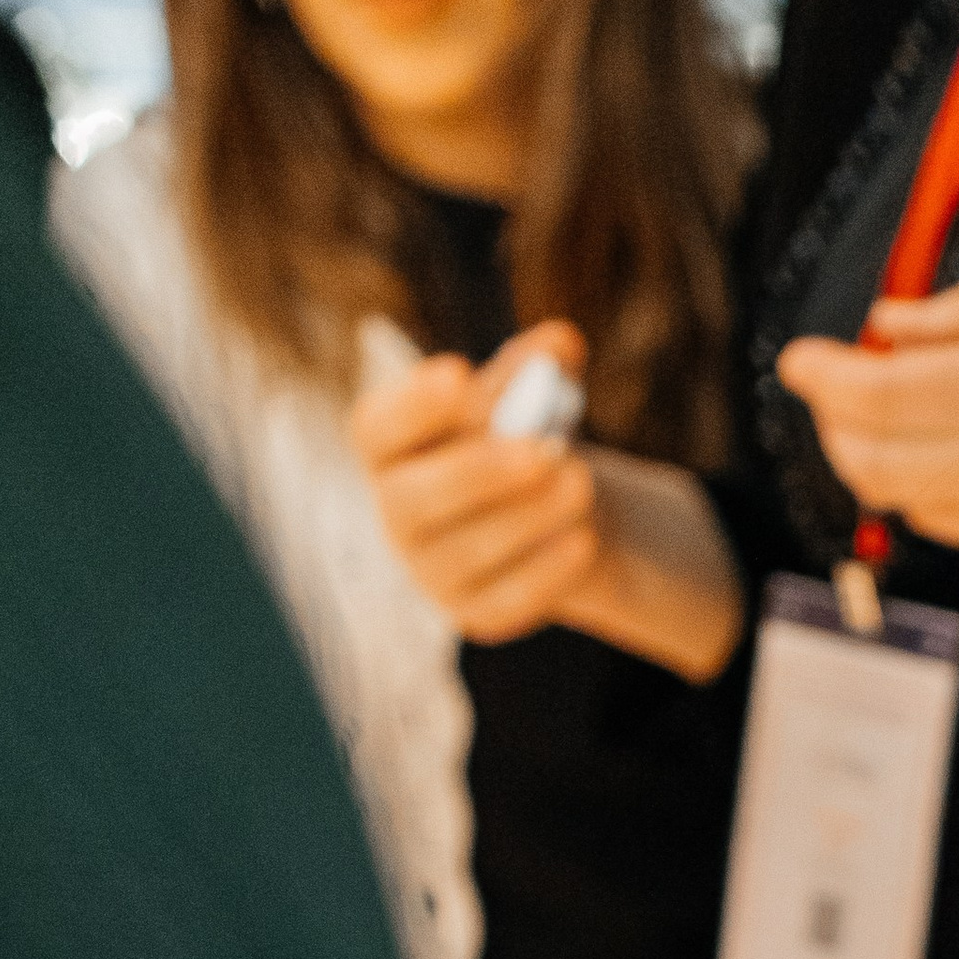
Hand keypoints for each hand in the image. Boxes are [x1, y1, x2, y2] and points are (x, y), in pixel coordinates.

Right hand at [351, 326, 602, 643]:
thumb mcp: (530, 397)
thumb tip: (561, 345)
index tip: (459, 374)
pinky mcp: (475, 614)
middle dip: (478, 472)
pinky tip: (583, 540)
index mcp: (393, 448)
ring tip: (582, 484)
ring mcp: (430, 571)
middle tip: (542, 449)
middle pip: (415, 498)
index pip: (376, 429)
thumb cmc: (524, 438)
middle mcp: (398, 512)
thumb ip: (539, 369)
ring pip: (467, 551)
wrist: (558, 515)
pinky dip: (547, 570)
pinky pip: (505, 599)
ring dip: (529, 516)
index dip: (411, 406)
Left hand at [775, 285, 958, 598]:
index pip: (871, 396)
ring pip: (916, 506)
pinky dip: (958, 496)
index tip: (798, 359)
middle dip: (840, 431)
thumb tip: (877, 329)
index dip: (820, 378)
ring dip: (896, 465)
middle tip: (838, 397)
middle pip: (873, 465)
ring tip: (920, 420)